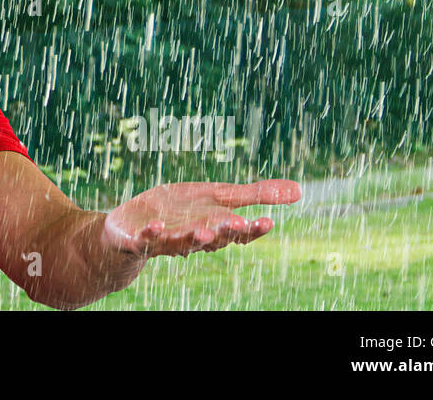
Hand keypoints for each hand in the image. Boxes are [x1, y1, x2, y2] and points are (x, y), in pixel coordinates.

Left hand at [102, 179, 300, 280]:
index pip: (237, 233)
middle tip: (238, 225)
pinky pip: (145, 239)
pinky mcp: (139, 239)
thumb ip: (255, 195)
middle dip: (225, 233)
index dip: (252, 230)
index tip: (269, 222)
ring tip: (204, 231)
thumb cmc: (180, 212)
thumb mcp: (218, 198)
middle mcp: (193, 238)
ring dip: (194, 238)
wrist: (132, 227)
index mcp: (213, 228)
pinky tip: (157, 225)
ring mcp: (165, 241)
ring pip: (183, 242)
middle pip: (213, 237)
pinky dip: (151, 233)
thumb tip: (300, 190)